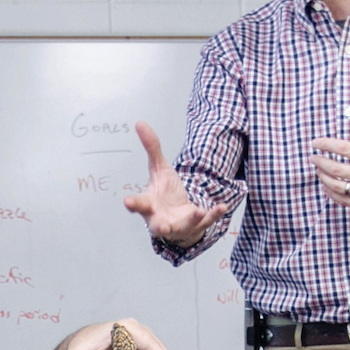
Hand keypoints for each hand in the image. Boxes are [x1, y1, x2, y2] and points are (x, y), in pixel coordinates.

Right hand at [123, 121, 227, 247]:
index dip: (133, 203)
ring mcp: (179, 224)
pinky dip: (213, 214)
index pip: (139, 204)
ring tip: (198, 212)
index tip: (128, 202)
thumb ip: (151, 149)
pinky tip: (222, 206)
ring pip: (183, 226)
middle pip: (157, 225)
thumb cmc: (164, 193)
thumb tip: (140, 123)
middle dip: (159, 226)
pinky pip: (206, 222)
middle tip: (161, 227)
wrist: (179, 215)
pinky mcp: (196, 226)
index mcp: (149, 204)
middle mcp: (161, 218)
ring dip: (191, 220)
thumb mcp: (159, 169)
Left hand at [309, 99, 349, 237]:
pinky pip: (343, 200)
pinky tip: (326, 186)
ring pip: (336, 186)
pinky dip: (331, 193)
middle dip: (319, 161)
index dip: (325, 144)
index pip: (343, 149)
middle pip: (335, 168)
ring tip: (317, 169)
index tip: (315, 142)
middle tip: (312, 156)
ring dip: (322, 177)